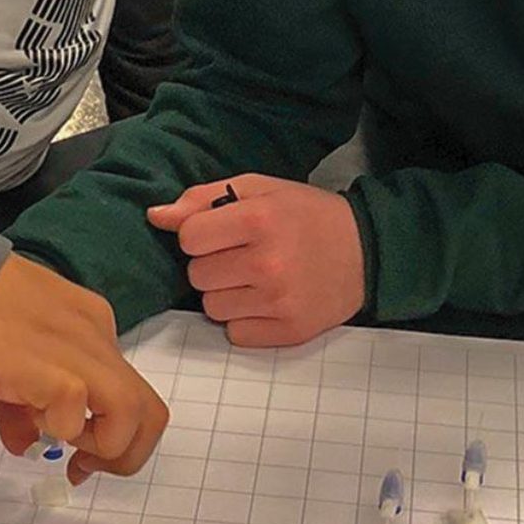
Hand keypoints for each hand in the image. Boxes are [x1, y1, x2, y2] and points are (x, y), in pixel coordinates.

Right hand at [0, 254, 168, 483]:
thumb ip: (24, 403)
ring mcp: (83, 354)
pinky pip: (77, 417)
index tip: (80, 457)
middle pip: (149, 412)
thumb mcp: (10, 359)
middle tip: (85, 467)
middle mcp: (98, 339)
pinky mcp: (59, 375)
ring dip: (101, 446)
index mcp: (90, 329)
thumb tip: (26, 443)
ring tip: (61, 440)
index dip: (110, 433)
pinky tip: (30, 414)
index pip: (124, 391)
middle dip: (124, 454)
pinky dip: (58, 430)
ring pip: (134, 416)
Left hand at [147, 174, 364, 347]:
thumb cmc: (307, 216)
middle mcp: (267, 263)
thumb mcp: (258, 190)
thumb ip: (202, 199)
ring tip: (256, 277)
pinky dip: (245, 320)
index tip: (221, 232)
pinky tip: (267, 301)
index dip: (199, 235)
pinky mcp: (289, 331)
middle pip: (196, 276)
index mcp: (258, 219)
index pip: (188, 238)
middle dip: (213, 264)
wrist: (366, 250)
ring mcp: (279, 301)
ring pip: (212, 308)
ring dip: (226, 294)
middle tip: (243, 255)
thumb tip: (157, 216)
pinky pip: (235, 333)